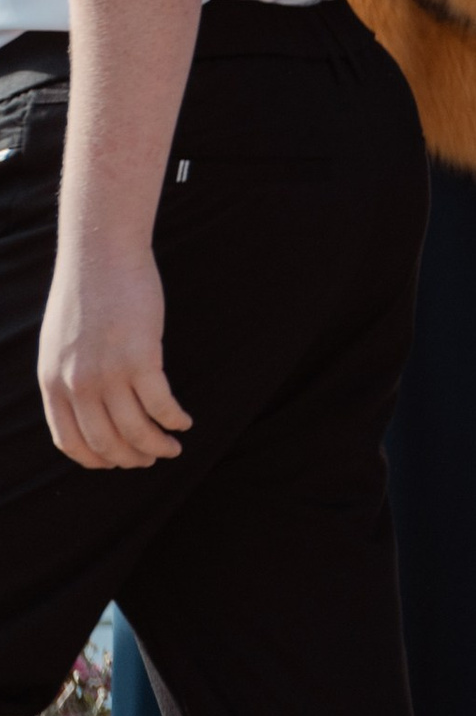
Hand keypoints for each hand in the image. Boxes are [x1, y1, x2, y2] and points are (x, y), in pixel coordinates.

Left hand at [40, 242, 189, 468]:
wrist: (101, 254)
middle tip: (152, 459)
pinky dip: (174, 419)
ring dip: (156, 446)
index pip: (71, 443)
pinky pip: (160, 403)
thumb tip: (85, 401)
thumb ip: (67, 374)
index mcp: (52, 384)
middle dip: (131, 458)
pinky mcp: (141, 356)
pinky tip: (184, 421)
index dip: (97, 460)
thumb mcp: (58, 342)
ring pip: (135, 429)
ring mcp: (108, 373)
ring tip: (172, 447)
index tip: (117, 461)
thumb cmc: (85, 291)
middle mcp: (77, 386)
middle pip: (106, 443)